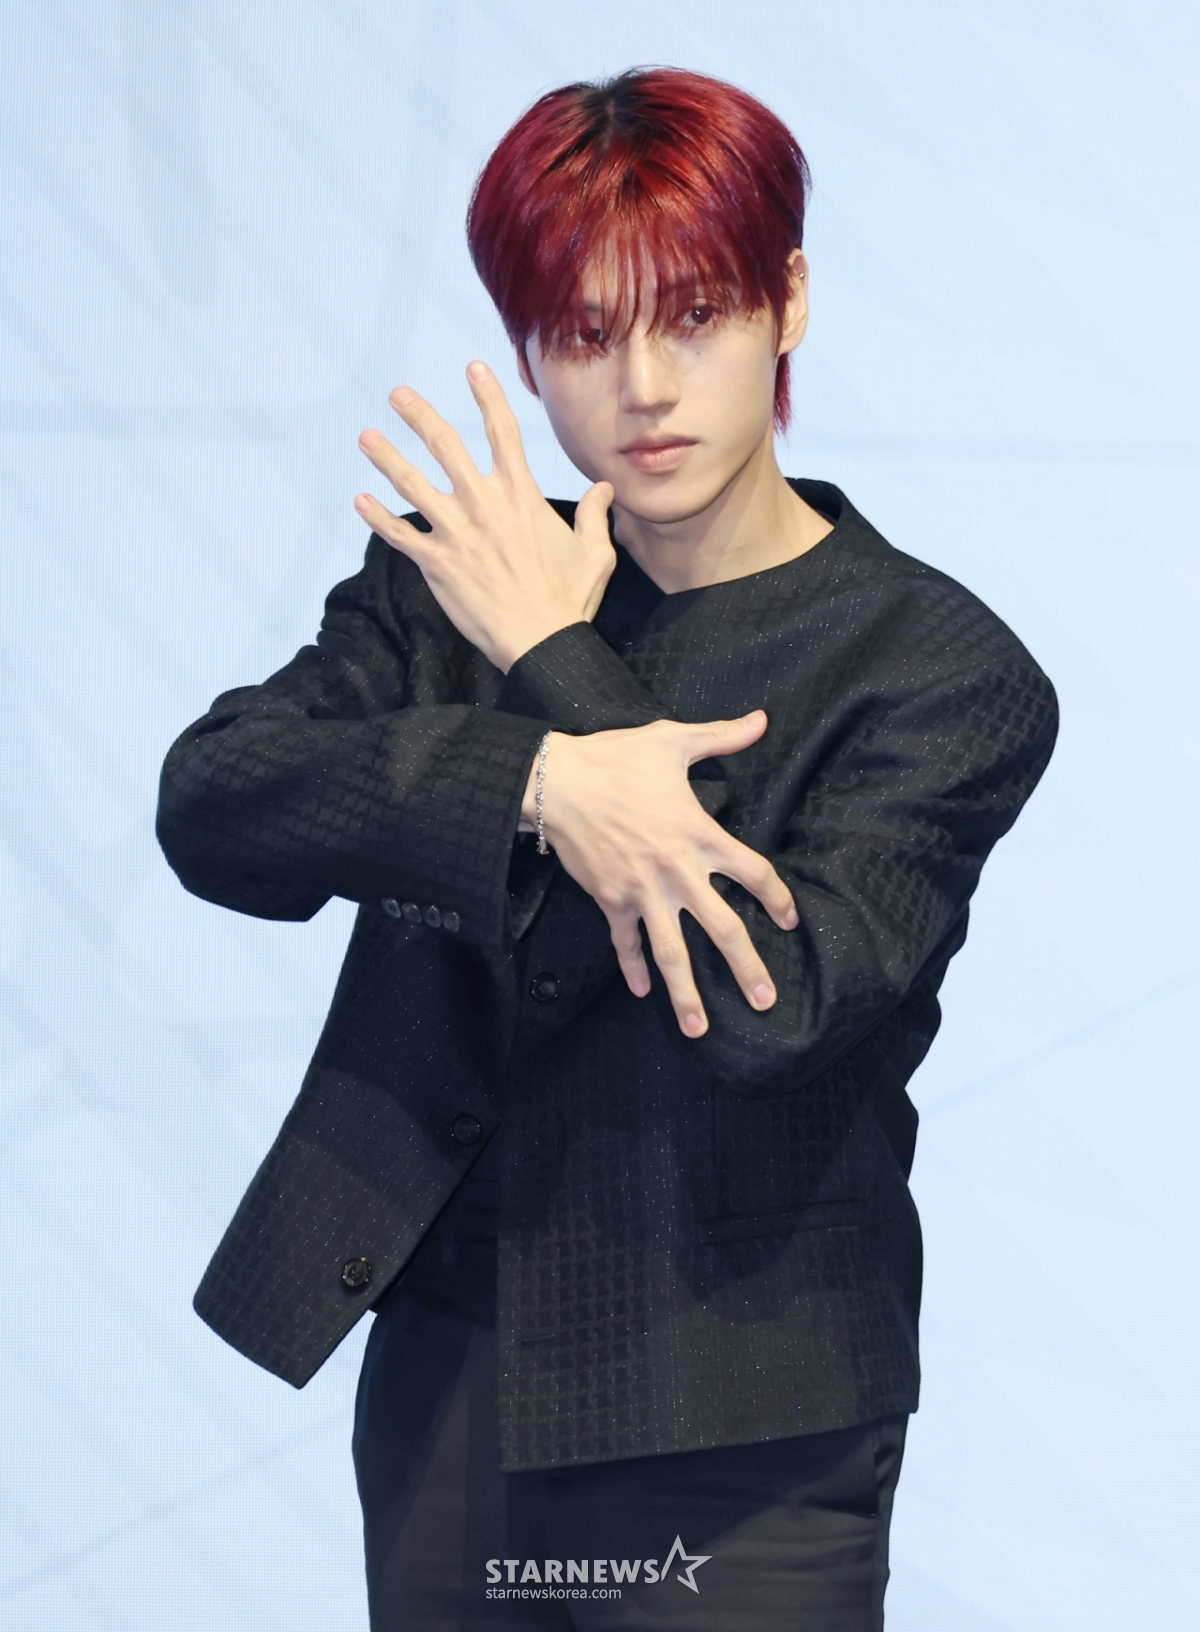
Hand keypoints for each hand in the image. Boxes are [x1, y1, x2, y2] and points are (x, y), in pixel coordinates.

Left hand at [354, 363, 616, 670]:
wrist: (542, 643)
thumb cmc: (570, 600)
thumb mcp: (595, 553)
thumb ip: (595, 515)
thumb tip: (605, 489)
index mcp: (521, 495)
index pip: (503, 432)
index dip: (487, 395)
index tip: (472, 367)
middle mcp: (484, 505)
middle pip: (445, 446)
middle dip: (419, 415)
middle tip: (398, 395)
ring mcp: (456, 533)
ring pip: (412, 484)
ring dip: (386, 458)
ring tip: (366, 437)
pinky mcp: (436, 564)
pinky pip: (399, 535)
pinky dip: (378, 517)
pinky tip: (360, 501)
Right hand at [524, 712, 797, 1035]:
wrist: (558, 782)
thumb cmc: (616, 759)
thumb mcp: (672, 740)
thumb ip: (722, 736)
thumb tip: (761, 719)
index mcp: (700, 835)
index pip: (752, 874)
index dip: (777, 898)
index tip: (791, 921)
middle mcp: (676, 871)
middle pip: (721, 929)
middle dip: (746, 968)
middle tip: (765, 1000)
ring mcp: (642, 891)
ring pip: (671, 951)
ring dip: (686, 992)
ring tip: (699, 1028)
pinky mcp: (610, 899)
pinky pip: (625, 941)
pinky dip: (632, 967)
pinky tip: (643, 993)